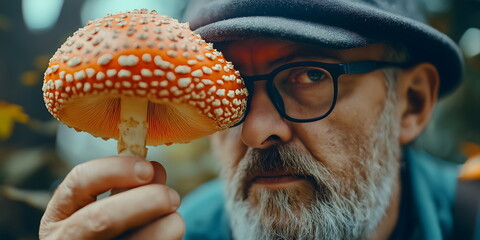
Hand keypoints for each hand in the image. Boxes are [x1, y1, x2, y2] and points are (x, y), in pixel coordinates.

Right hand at [39, 156, 184, 239]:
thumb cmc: (103, 233)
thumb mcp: (102, 209)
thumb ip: (126, 189)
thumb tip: (156, 171)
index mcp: (59, 217)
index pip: (80, 181)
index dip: (116, 170)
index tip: (148, 168)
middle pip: (102, 219)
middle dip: (146, 201)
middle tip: (172, 197)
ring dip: (165, 227)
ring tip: (174, 222)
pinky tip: (166, 236)